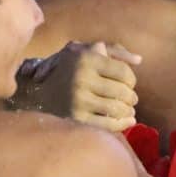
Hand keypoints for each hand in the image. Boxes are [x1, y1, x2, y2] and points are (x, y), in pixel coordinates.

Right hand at [11, 41, 141, 132]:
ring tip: (128, 111)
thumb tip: (139, 59)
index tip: (129, 84)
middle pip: (123, 92)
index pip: (123, 72)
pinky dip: (121, 124)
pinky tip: (125, 121)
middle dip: (131, 98)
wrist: (36, 94)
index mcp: (86, 58)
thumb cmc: (68, 70)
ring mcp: (78, 100)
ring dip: (128, 112)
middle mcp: (82, 77)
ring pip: (117, 109)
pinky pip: (108, 124)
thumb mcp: (85, 52)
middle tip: (131, 101)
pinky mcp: (75, 118)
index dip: (131, 80)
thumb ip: (114, 52)